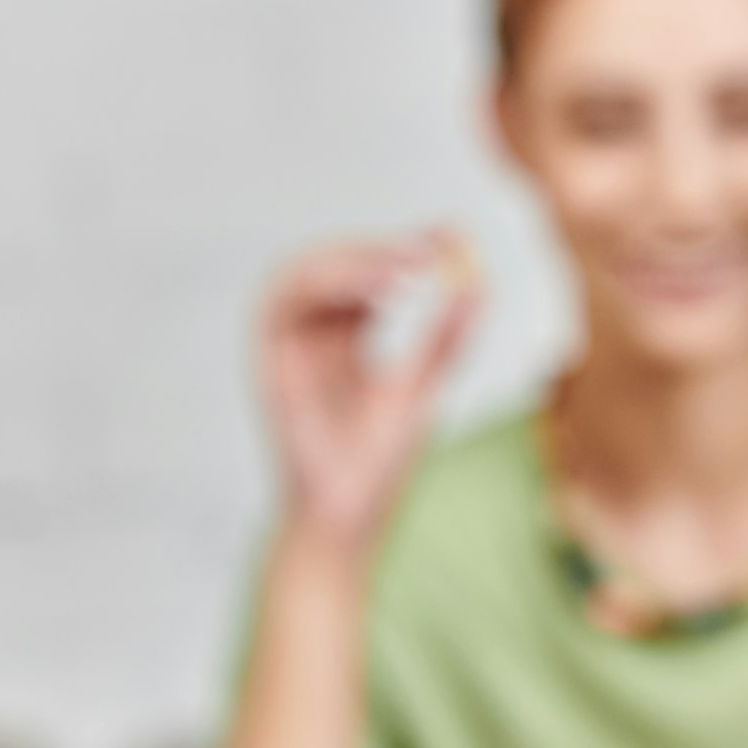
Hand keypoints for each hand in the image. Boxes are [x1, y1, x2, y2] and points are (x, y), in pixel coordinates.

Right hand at [259, 229, 481, 553]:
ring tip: (407, 269)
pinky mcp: (269, 358)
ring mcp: (288, 343)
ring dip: (354, 261)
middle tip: (431, 249)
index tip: (448, 235)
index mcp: (345, 330)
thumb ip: (446, 336)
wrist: (349, 512)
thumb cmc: (380, 461)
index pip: (369, 270)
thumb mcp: (424, 386)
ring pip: (306, 272)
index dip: (402, 248)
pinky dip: (328, 286)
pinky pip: (284, 302)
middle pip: (335, 263)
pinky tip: (380, 292)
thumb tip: (478, 280)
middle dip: (380, 249)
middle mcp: (312, 330)